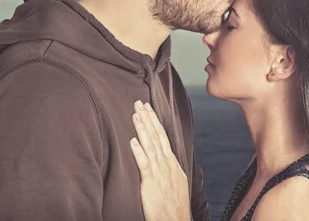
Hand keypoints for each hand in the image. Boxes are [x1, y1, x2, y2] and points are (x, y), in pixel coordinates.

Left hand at [130, 100, 190, 220]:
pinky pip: (144, 165)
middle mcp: (167, 165)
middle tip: (139, 103)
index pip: (163, 137)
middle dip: (148, 118)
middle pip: (157, 136)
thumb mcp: (176, 182)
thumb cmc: (174, 206)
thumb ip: (168, 168)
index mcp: (172, 163)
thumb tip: (163, 157)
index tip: (148, 108)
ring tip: (135, 114)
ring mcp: (160, 173)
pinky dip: (139, 152)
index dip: (155, 122)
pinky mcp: (151, 184)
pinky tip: (132, 141)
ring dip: (142, 129)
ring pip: (150, 146)